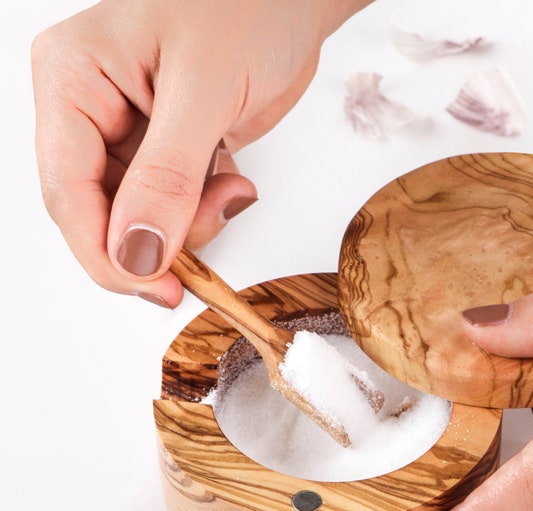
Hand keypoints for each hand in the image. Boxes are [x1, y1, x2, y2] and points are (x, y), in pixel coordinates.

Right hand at [32, 0, 371, 306]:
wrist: (294, 0)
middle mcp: (91, 112)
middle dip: (158, 239)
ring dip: (192, 224)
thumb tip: (135, 255)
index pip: (68, 193)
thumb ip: (167, 177)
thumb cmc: (247, 7)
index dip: (108, 255)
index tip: (156, 289)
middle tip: (213, 221)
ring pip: (142, 222)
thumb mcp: (203, 89)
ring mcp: (131, 136)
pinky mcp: (170, 154)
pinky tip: (234, 180)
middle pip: (102, 216)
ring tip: (232, 184)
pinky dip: (207, 212)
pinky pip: (176, 210)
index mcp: (72, 81)